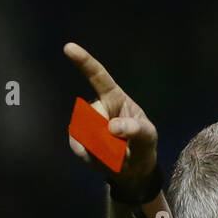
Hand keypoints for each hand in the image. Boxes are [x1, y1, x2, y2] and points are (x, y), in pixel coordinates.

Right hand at [62, 41, 157, 194]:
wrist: (134, 169)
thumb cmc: (143, 146)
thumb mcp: (149, 138)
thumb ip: (137, 130)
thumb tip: (112, 127)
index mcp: (115, 97)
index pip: (98, 76)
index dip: (84, 62)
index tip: (69, 48)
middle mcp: (97, 105)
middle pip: (93, 114)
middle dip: (109, 136)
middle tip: (123, 147)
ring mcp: (84, 122)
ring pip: (86, 133)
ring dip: (104, 149)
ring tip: (116, 152)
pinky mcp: (77, 138)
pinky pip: (79, 147)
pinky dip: (93, 158)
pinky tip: (102, 158)